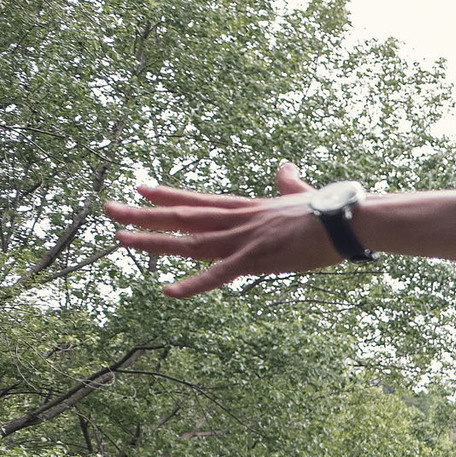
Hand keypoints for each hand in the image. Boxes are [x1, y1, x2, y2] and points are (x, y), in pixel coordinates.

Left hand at [107, 162, 344, 296]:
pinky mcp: (256, 259)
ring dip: (154, 241)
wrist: (345, 219)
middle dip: (144, 213)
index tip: (140, 187)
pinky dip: (193, 284)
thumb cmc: (330, 207)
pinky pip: (218, 274)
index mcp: (247, 207)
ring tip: (121, 239)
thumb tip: (286, 165)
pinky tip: (169, 291)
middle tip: (110, 209)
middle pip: (183, 217)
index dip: (168, 195)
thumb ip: (289, 181)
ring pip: (189, 242)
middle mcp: (237, 220)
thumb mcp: (302, 192)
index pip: (199, 200)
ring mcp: (244, 239)